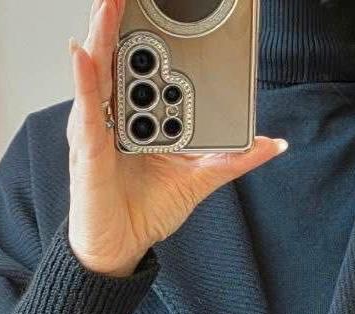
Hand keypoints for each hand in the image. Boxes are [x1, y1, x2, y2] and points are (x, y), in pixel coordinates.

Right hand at [67, 0, 288, 276]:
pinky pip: (87, 108)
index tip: (156, 2)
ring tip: (108, 3)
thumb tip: (270, 144)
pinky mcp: (89, 149)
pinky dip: (84, 79)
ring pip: (98, 71)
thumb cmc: (146, 210)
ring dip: (102, 33)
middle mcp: (113, 114)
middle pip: (116, 56)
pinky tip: (84, 53)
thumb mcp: (199, 178)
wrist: (122, 247)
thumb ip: (232, 159)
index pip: (140, 63)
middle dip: (118, 18)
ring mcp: (98, 128)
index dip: (144, 29)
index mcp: (137, 114)